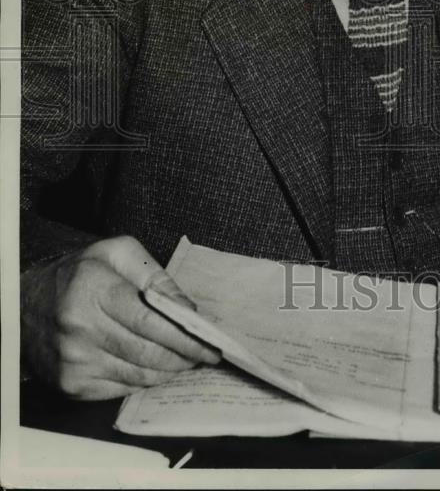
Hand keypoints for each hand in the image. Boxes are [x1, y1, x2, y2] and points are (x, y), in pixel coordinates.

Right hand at [21, 235, 220, 399]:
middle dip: (184, 356)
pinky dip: (146, 380)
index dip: (184, 335)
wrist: (26, 305)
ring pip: (139, 375)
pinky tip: (157, 368)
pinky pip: (122, 389)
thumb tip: (185, 308)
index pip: (150, 320)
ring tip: (188, 360)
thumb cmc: (79, 274)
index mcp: (94, 290)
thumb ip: (155, 275)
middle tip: (206, 354)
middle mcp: (81, 329)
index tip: (209, 341)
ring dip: (170, 370)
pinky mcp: (72, 385)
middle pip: (147, 352)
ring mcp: (75, 361)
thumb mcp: (116, 253)